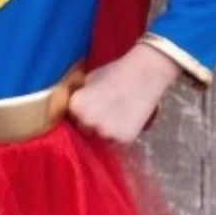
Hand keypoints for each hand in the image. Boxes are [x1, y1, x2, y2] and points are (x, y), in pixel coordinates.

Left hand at [67, 42, 182, 144]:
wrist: (144, 73)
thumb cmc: (116, 72)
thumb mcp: (88, 80)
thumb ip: (78, 97)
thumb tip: (70, 108)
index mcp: (76, 107)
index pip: (72, 119)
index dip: (83, 112)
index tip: (94, 104)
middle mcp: (87, 122)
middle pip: (85, 130)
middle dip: (93, 123)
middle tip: (108, 108)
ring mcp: (105, 133)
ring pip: (102, 137)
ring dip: (108, 129)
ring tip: (120, 112)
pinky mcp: (123, 139)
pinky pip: (117, 142)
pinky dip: (122, 134)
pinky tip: (129, 117)